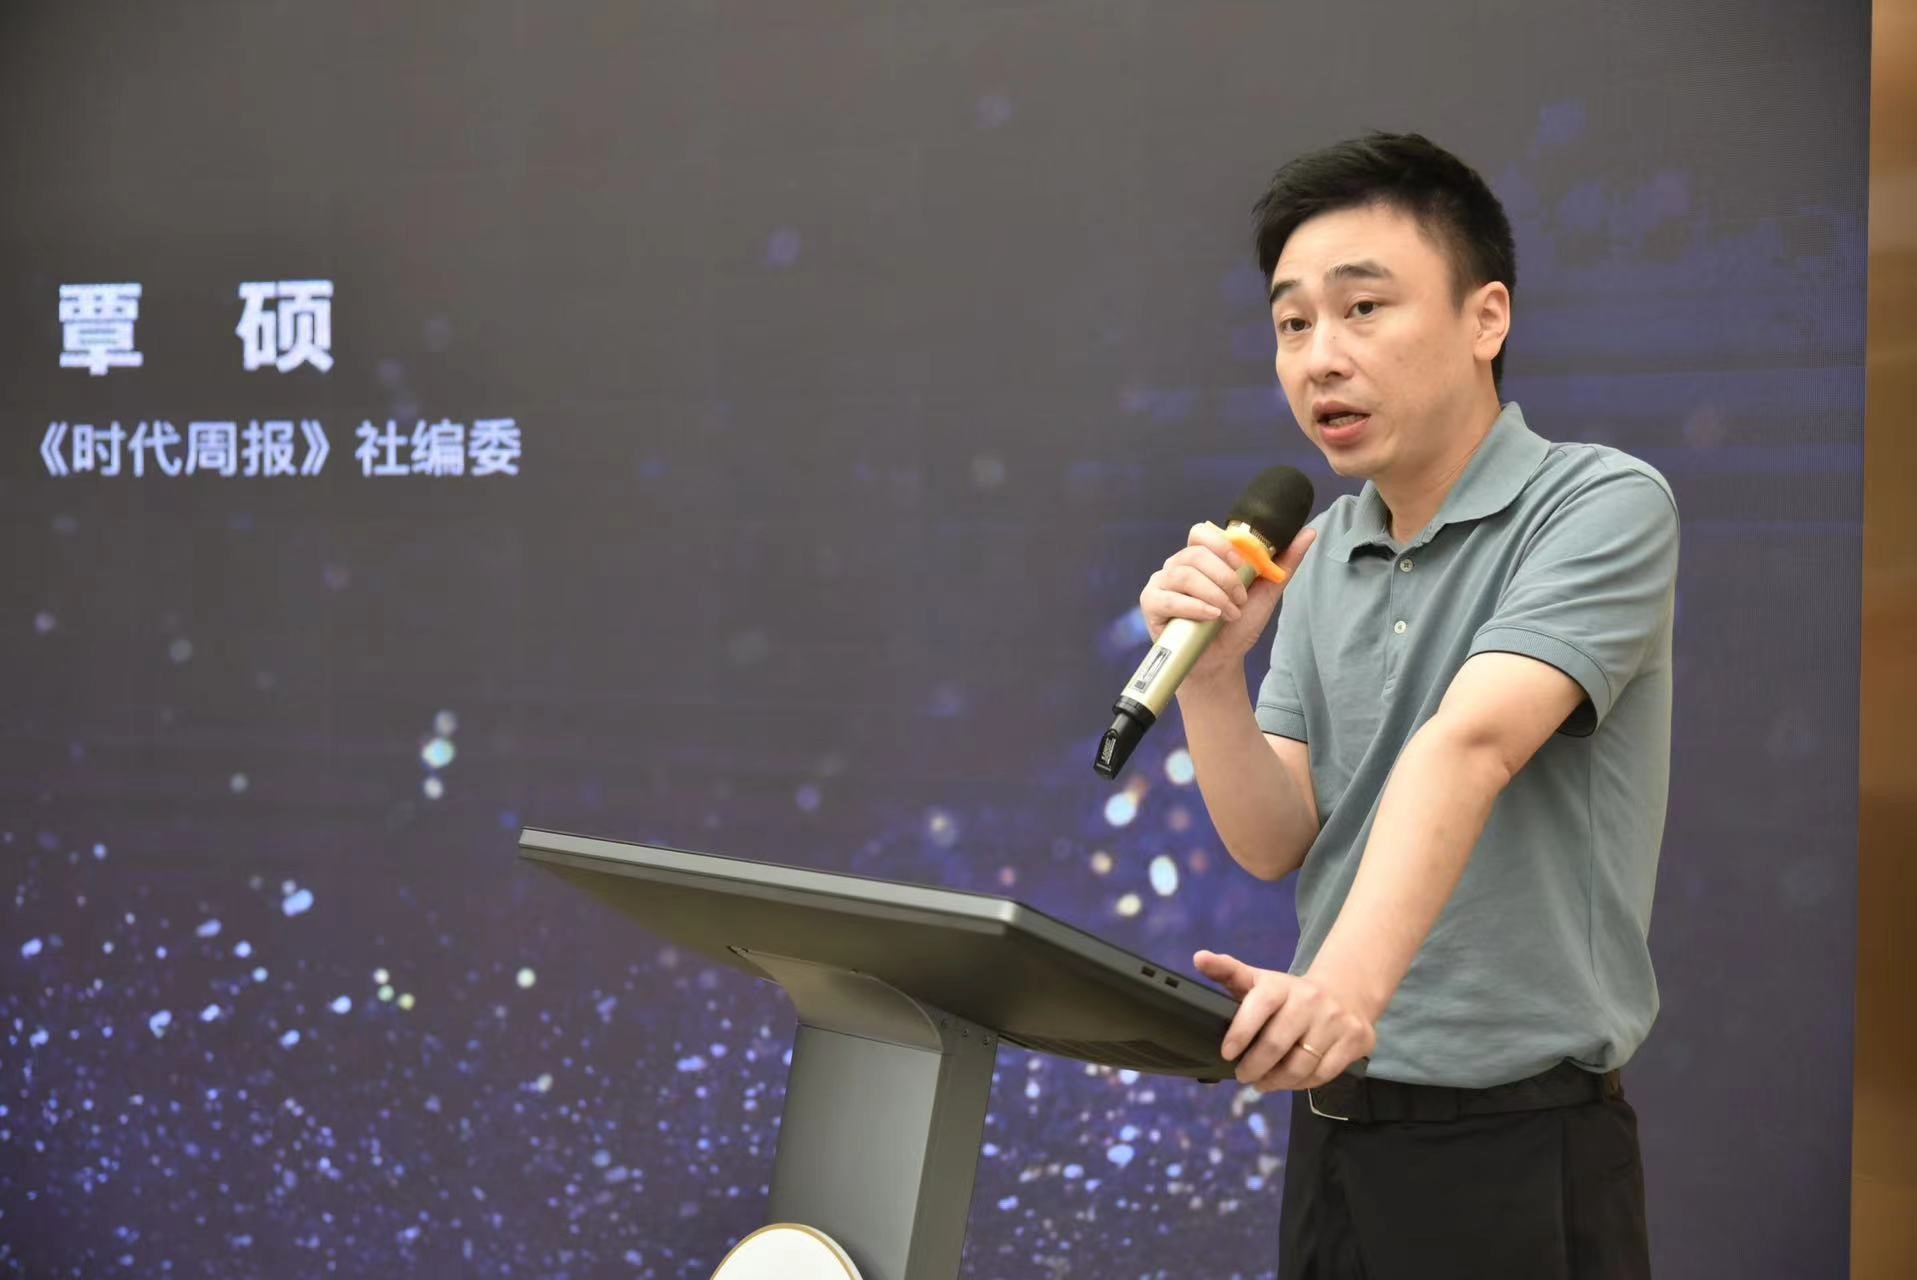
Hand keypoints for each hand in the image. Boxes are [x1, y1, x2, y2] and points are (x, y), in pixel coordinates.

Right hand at [1139, 524, 1315, 686]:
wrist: (1220, 662)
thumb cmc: (1237, 626)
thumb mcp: (1265, 593)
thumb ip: (1283, 563)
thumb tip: (1309, 532)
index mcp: (1202, 557)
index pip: (1202, 532)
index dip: (1223, 545)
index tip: (1244, 566)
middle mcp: (1178, 565)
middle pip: (1195, 553)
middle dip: (1225, 577)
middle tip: (1240, 600)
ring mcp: (1161, 583)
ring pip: (1184, 574)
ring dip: (1214, 594)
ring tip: (1229, 614)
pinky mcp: (1151, 604)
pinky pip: (1168, 597)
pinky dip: (1193, 606)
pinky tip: (1210, 616)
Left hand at [1193, 949, 1375, 1092]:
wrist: (1345, 993)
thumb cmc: (1290, 995)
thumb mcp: (1259, 981)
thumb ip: (1228, 972)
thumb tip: (1200, 957)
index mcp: (1281, 985)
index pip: (1259, 1005)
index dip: (1241, 1031)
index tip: (1227, 1053)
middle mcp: (1310, 1000)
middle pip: (1277, 1044)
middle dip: (1254, 1067)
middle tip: (1243, 1076)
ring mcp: (1335, 1020)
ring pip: (1301, 1065)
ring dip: (1277, 1081)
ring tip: (1264, 1082)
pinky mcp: (1355, 1040)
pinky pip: (1323, 1074)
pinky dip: (1302, 1084)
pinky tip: (1290, 1081)